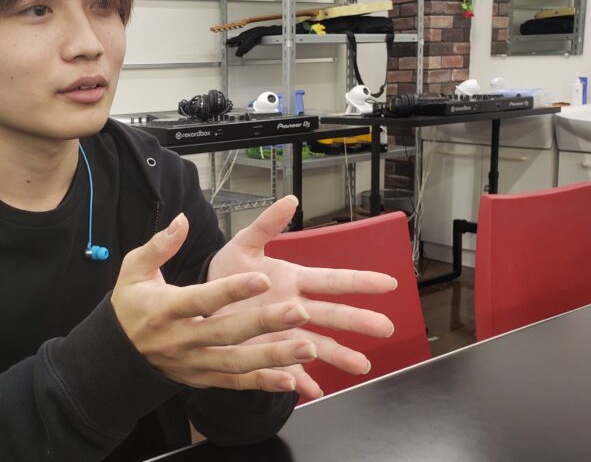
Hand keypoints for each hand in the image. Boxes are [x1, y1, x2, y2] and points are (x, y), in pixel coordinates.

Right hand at [111, 213, 324, 393]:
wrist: (118, 355)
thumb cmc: (131, 305)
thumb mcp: (134, 270)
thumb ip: (160, 246)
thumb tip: (182, 220)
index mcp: (166, 309)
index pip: (202, 300)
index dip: (231, 291)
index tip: (262, 278)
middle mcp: (182, 339)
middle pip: (227, 332)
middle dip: (265, 323)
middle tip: (300, 311)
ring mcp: (194, 363)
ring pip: (237, 362)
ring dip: (274, 357)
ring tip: (309, 348)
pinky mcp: (203, 379)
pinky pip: (236, 383)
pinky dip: (264, 383)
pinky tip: (293, 379)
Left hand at [208, 195, 398, 399]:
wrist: (202, 302)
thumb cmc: (227, 274)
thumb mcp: (244, 245)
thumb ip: (267, 225)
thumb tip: (291, 199)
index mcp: (293, 281)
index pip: (331, 280)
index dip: (359, 281)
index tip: (388, 282)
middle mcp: (295, 309)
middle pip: (332, 314)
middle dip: (358, 321)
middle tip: (386, 327)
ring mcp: (284, 334)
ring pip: (318, 346)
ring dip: (339, 356)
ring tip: (361, 366)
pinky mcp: (268, 354)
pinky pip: (287, 370)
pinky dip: (301, 381)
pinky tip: (315, 390)